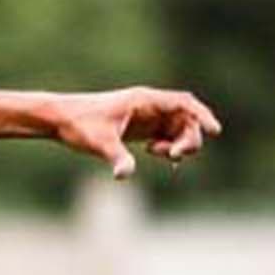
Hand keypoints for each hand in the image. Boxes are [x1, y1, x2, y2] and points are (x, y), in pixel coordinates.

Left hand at [52, 88, 222, 179]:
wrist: (61, 120)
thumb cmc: (79, 124)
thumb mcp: (98, 143)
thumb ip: (116, 157)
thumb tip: (125, 175)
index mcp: (144, 100)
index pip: (183, 104)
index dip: (201, 116)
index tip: (214, 131)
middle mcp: (150, 106)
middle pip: (186, 120)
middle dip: (188, 139)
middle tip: (173, 157)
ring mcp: (147, 117)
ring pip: (178, 130)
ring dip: (177, 145)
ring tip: (157, 154)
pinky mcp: (141, 129)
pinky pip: (167, 137)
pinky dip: (168, 147)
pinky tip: (155, 154)